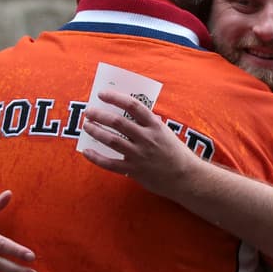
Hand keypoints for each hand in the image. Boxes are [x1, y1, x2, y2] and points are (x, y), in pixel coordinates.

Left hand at [79, 89, 197, 196]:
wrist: (186, 177)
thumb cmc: (175, 153)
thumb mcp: (164, 132)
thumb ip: (146, 125)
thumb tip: (124, 115)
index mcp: (155, 125)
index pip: (133, 105)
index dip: (115, 98)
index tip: (102, 94)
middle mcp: (146, 138)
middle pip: (118, 122)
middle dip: (100, 115)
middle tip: (89, 111)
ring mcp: (139, 155)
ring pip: (112, 140)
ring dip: (96, 131)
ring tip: (87, 126)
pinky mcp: (134, 170)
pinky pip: (110, 164)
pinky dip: (96, 158)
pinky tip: (86, 152)